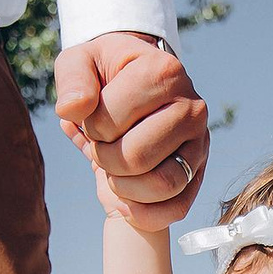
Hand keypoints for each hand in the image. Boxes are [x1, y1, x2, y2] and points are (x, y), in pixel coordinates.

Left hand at [54, 31, 208, 227]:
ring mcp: (200, 141)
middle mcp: (191, 107)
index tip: (93, 116)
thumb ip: (72, 80)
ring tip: (114, 169)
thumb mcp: (79, 61)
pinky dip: (144, 213)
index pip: (111, 121)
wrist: (133, 88)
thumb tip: (73, 111)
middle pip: (137, 157)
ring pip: (162, 185)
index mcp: (163, 73)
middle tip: (100, 145)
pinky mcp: (200, 169)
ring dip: (124, 187)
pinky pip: (177, 207)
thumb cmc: (103, 75)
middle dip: (104, 159)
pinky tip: (125, 200)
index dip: (90, 127)